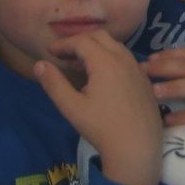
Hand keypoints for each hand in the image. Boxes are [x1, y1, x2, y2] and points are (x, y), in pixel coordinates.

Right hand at [33, 31, 161, 184]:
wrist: (137, 147)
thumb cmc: (101, 128)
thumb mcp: (71, 107)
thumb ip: (54, 84)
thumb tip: (39, 64)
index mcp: (105, 62)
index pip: (81, 41)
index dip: (63, 44)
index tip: (50, 52)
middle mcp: (124, 59)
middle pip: (100, 37)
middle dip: (80, 41)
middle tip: (64, 55)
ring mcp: (138, 69)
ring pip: (115, 47)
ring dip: (96, 49)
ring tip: (80, 65)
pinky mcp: (145, 81)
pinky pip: (126, 59)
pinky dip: (110, 58)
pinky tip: (102, 78)